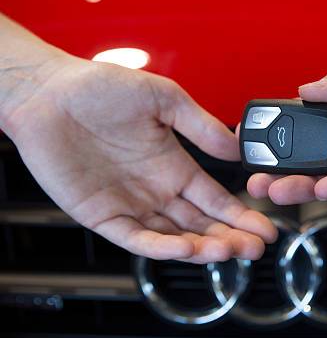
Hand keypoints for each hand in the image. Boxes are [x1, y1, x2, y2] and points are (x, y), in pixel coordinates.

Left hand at [2, 54, 276, 262]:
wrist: (49, 93)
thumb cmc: (100, 88)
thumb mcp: (163, 98)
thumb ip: (200, 125)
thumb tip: (237, 148)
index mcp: (175, 166)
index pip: (215, 200)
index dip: (241, 215)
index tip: (266, 228)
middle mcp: (157, 190)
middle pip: (201, 224)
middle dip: (231, 238)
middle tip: (255, 248)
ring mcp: (131, 205)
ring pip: (174, 236)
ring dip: (202, 247)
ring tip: (228, 250)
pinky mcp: (103, 215)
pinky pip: (137, 238)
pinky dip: (163, 247)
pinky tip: (187, 249)